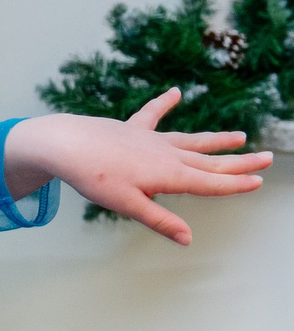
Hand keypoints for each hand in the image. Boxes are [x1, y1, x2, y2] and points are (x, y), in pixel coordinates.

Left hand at [4, 90, 269, 244]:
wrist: (65, 144)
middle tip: (266, 158)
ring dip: (215, 139)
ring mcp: (151, 139)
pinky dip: (163, 103)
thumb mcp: (127, 205)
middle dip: (239, 162)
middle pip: (209, 161)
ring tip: (239, 136)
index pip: (210, 183)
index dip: (235, 185)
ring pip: (191, 140)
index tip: (259, 182)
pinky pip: (152, 114)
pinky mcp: (132, 128)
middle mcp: (166, 154)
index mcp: (169, 175)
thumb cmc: (93, 177)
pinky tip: (175, 92)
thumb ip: (160, 220)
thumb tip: (188, 239)